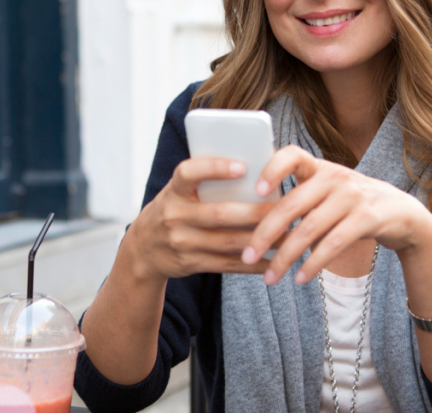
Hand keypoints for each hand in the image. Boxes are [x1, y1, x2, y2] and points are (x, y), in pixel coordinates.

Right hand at [125, 158, 274, 281]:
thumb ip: (204, 183)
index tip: (242, 166)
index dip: (214, 168)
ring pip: (228, 242)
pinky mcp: (191, 263)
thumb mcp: (177, 192)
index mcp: (173, 191)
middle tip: (284, 207)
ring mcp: (182, 242)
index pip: (188, 173)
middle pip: (219, 214)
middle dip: (255, 212)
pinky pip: (227, 264)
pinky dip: (253, 263)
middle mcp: (174, 216)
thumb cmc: (172, 210)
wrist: (142, 250)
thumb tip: (254, 171)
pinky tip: (273, 259)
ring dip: (262, 239)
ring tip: (288, 234)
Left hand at [240, 145, 431, 284]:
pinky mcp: (368, 217)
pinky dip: (313, 263)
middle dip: (264, 233)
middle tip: (246, 256)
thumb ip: (298, 200)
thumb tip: (251, 224)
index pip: (292, 155)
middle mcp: (334, 177)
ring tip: (270, 278)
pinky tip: (300, 278)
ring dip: (285, 257)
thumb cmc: (351, 206)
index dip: (272, 169)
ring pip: (309, 229)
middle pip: (291, 205)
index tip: (256, 192)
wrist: (404, 214)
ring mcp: (352, 196)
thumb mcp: (327, 194)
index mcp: (319, 168)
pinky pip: (333, 243)